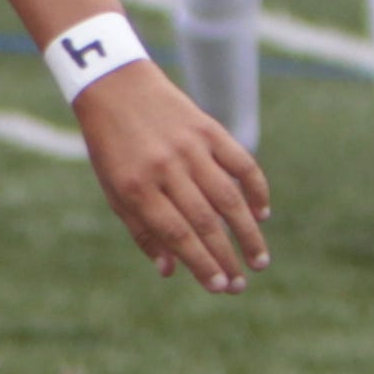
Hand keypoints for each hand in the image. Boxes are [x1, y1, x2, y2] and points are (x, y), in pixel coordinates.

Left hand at [74, 62, 268, 294]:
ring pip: (229, 197)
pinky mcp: (208, 129)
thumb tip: (170, 271)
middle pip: (205, 221)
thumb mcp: (114, 189)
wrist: (115, 87)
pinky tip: (262, 214)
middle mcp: (165, 167)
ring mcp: (190, 147)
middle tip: (241, 285)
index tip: (219, 287)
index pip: (177, 233)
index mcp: (137, 186)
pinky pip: (241, 163)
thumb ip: (142, 230)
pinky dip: (256, 189)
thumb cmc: (112, 147)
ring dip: (248, 232)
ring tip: (259, 260)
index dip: (200, 263)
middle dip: (226, 257)